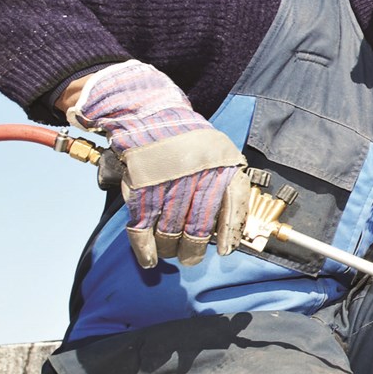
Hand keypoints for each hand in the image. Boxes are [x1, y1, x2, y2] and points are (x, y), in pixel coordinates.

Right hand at [66, 60, 251, 267]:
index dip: (229, 232)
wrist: (148, 114)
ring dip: (169, 248)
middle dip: (194, 248)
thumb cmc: (186, 140)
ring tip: (170, 254)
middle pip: (198, 225)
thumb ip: (224, 182)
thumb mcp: (217, 152)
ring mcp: (167, 182)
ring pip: (170, 230)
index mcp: (220, 164)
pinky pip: (142, 226)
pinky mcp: (140, 187)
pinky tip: (149, 259)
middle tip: (191, 258)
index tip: (225, 251)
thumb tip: (230, 226)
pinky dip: (144, 248)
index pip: (232, 204)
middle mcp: (196, 174)